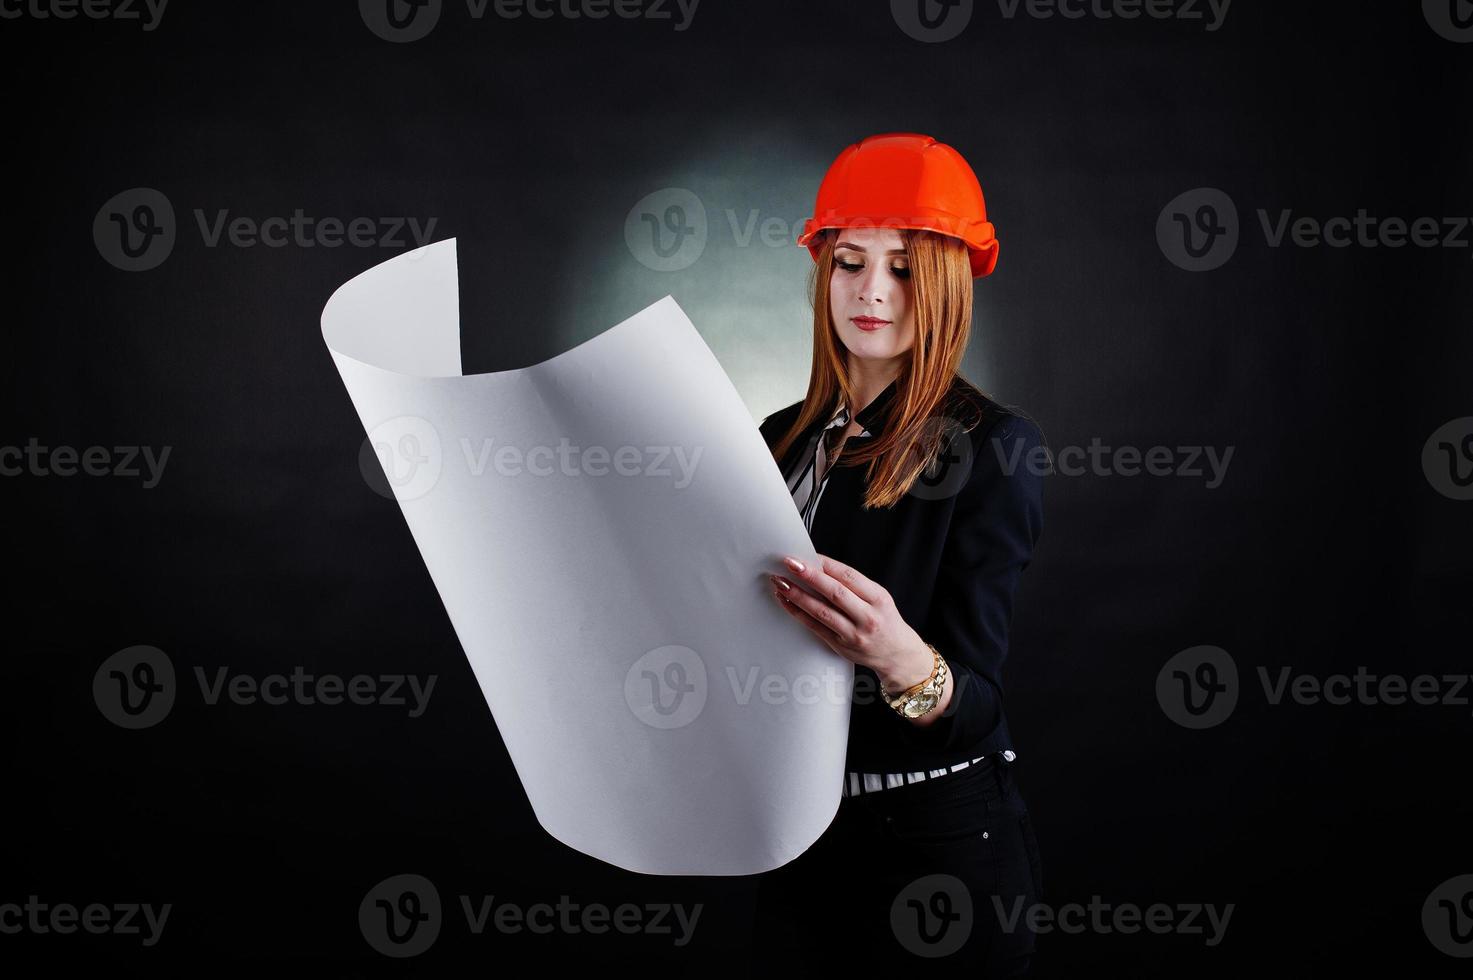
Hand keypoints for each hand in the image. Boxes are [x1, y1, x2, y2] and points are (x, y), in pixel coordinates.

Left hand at [769, 554, 934, 692]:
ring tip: (781, 582)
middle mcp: (867, 617)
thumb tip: (820, 566)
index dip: (826, 564)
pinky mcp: (840, 646)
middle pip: (834, 593)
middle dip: (809, 576)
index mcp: (878, 599)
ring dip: (798, 595)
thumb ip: (854, 585)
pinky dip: (798, 613)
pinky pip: (814, 627)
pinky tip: (786, 602)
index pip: (849, 577)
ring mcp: (853, 634)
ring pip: (821, 611)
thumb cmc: (885, 621)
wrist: (897, 655)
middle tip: (790, 563)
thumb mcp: (879, 598)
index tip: (808, 554)